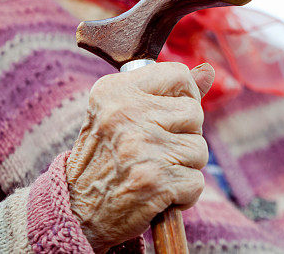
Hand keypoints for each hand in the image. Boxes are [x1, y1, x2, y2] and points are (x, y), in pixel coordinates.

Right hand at [65, 62, 213, 252]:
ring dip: (184, 167)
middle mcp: (126, 114)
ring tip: (153, 172)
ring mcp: (141, 148)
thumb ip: (169, 92)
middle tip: (154, 151)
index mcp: (114, 91)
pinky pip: (197, 181)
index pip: (179, 75)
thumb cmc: (107, 158)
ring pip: (199, 149)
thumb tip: (209, 70)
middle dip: (185, 136)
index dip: (184, 97)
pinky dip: (183, 194)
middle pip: (195, 113)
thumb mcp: (124, 113)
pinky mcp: (155, 181)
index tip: (167, 116)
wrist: (74, 213)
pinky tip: (158, 194)